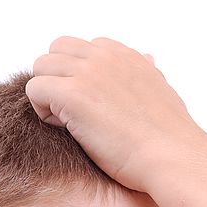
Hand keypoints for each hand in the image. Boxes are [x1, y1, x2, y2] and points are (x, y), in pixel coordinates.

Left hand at [26, 36, 199, 190]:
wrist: (172, 157)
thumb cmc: (170, 137)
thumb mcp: (163, 92)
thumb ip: (147, 74)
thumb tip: (147, 60)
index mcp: (125, 55)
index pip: (83, 49)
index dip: (80, 77)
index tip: (94, 106)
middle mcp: (104, 57)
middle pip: (56, 51)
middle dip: (58, 81)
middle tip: (74, 115)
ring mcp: (87, 73)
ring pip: (41, 67)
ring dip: (48, 95)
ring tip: (69, 125)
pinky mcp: (72, 95)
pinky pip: (34, 89)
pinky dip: (42, 111)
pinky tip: (66, 131)